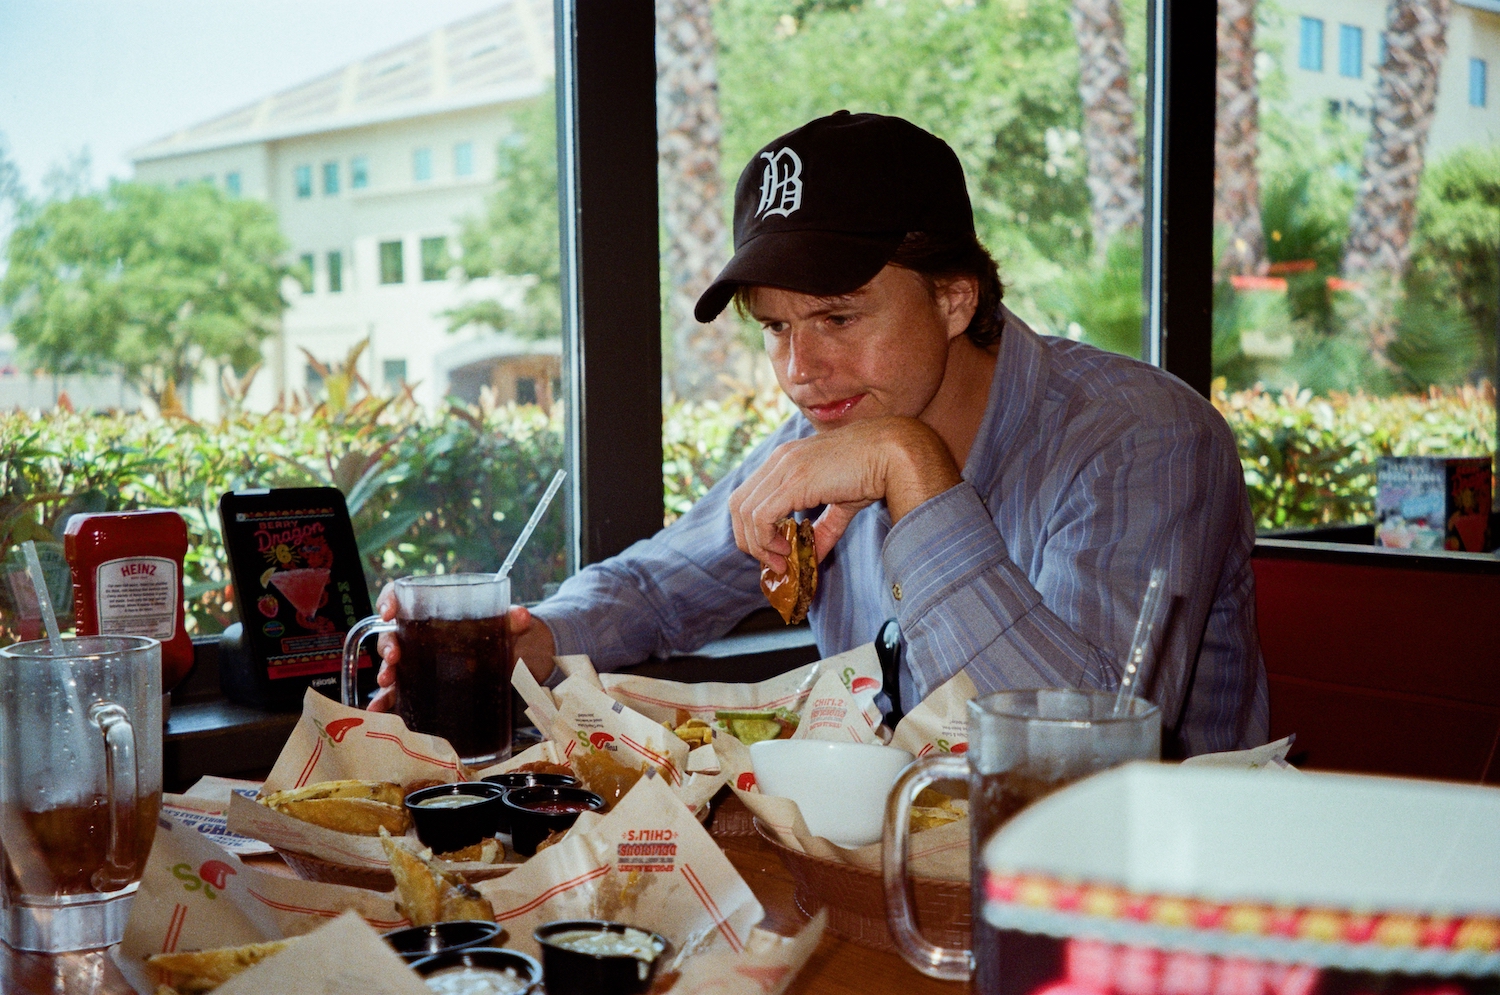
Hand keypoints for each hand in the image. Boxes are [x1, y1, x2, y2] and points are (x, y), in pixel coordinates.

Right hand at [368, 583, 556, 711]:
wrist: (509, 661)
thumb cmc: (497, 633)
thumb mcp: (505, 623)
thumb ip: (511, 619)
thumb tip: (521, 616)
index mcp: (432, 610)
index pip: (401, 596)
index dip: (389, 600)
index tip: (389, 612)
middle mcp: (418, 635)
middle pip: (391, 635)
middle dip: (388, 646)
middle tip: (395, 658)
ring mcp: (417, 662)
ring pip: (391, 665)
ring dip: (385, 674)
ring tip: (388, 684)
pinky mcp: (421, 686)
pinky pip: (398, 693)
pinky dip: (386, 702)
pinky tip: (380, 710)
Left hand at [730, 416, 960, 572]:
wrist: (894, 452)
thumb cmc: (874, 470)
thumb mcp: (842, 503)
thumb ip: (824, 527)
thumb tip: (815, 554)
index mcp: (785, 459)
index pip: (748, 495)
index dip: (753, 528)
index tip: (774, 551)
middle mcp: (779, 460)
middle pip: (738, 504)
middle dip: (749, 539)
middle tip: (773, 561)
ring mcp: (784, 468)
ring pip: (745, 512)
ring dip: (759, 545)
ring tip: (783, 560)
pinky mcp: (794, 481)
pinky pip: (762, 516)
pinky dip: (767, 539)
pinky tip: (788, 551)